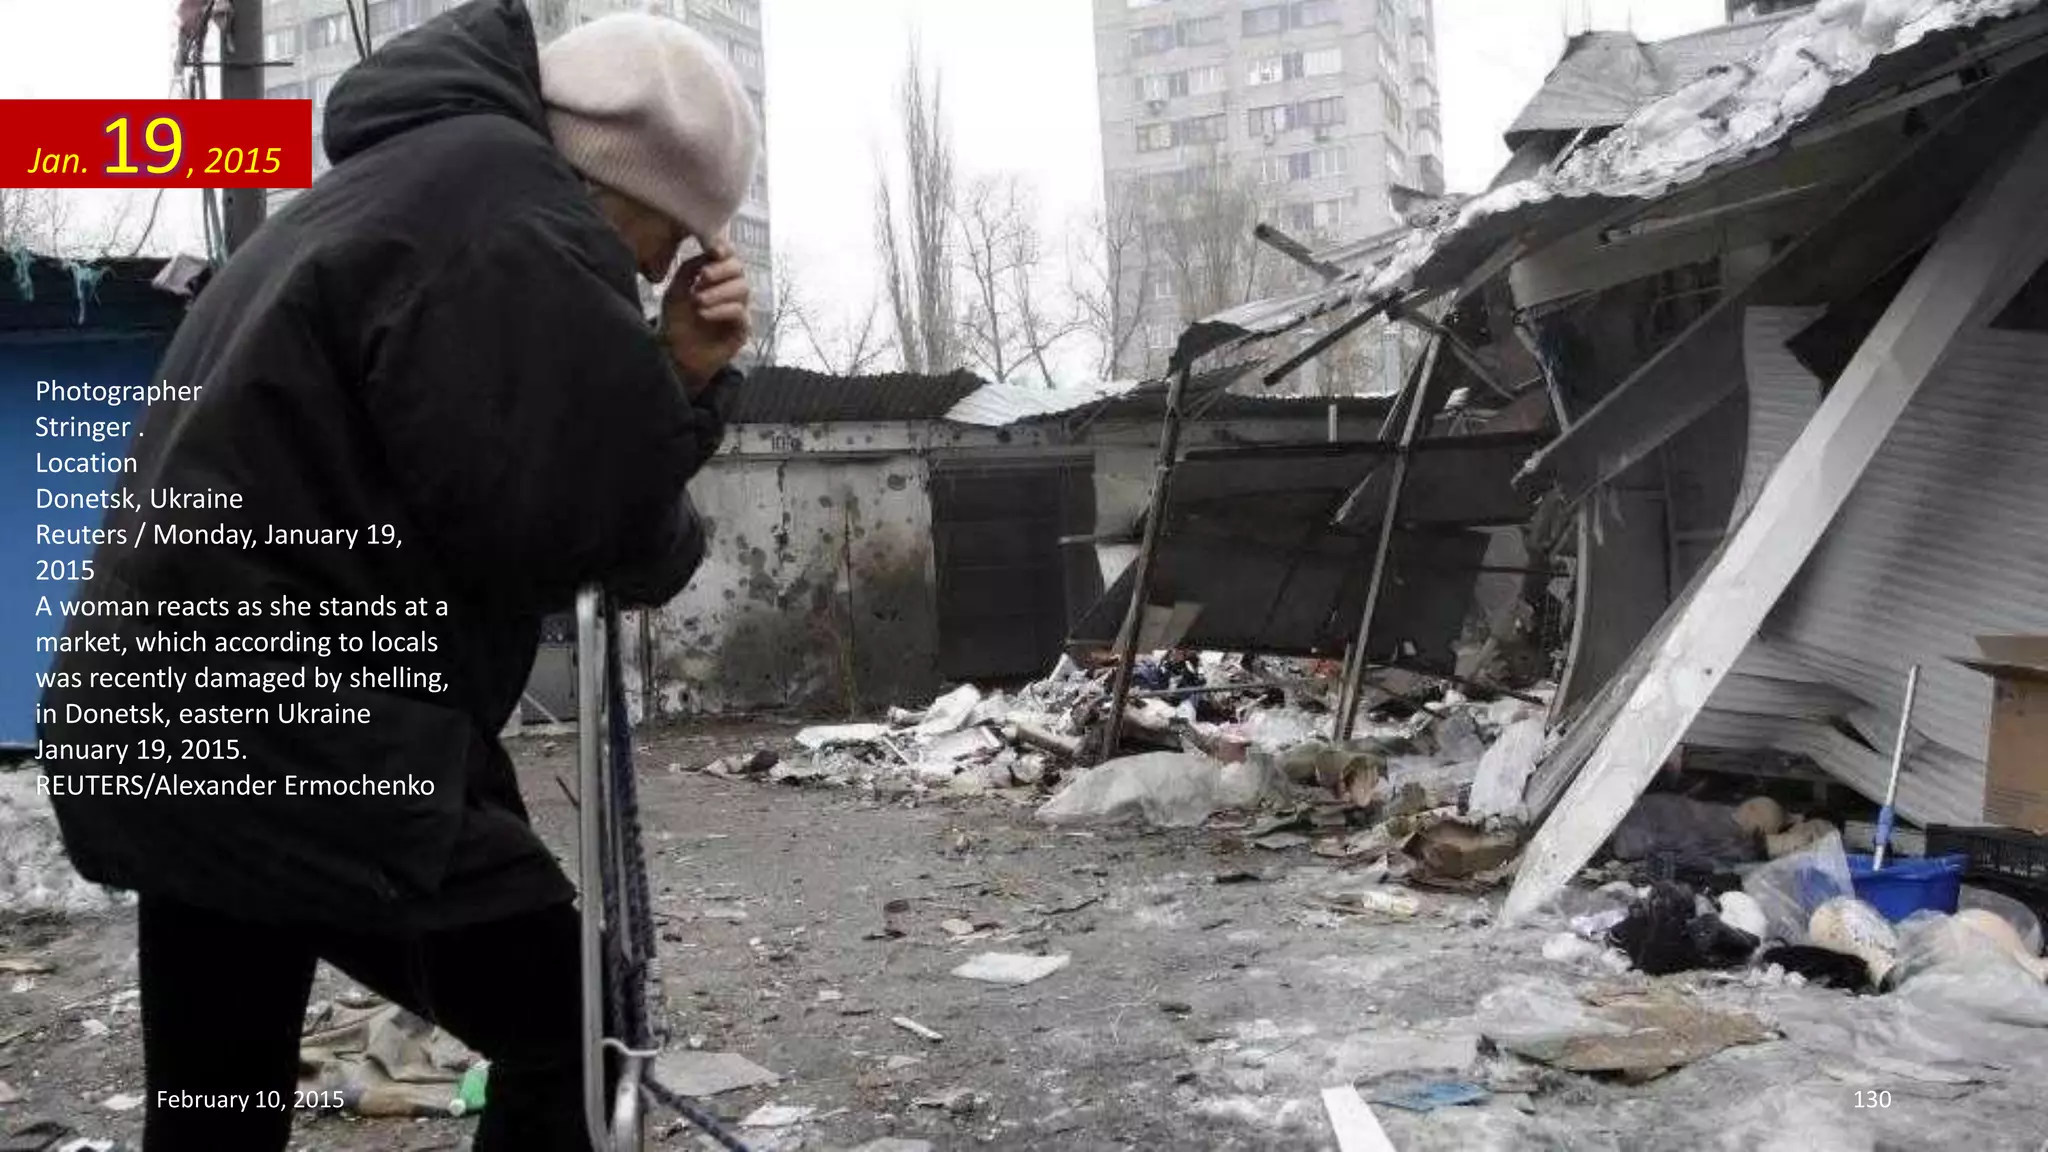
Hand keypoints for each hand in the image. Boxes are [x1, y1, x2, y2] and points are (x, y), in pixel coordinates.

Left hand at [662, 244, 751, 389]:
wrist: (675, 355)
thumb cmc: (676, 322)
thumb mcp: (676, 290)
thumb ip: (688, 269)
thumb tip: (707, 250)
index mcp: (716, 279)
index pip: (728, 257)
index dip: (725, 249)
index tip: (714, 249)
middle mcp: (730, 291)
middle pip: (739, 269)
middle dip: (721, 270)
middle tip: (703, 277)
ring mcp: (739, 310)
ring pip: (743, 289)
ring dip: (719, 292)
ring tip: (698, 301)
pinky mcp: (742, 330)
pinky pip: (740, 312)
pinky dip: (721, 310)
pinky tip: (703, 314)